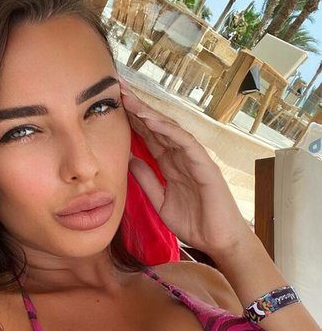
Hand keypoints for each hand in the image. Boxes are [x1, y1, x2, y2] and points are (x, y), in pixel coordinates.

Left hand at [120, 82, 250, 257]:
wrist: (218, 241)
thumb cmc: (195, 223)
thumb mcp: (160, 201)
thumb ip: (147, 180)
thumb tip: (130, 160)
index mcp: (171, 165)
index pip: (149, 138)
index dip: (132, 122)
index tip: (113, 107)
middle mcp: (182, 157)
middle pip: (157, 128)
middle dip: (138, 109)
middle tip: (118, 89)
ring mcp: (195, 159)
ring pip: (170, 130)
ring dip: (150, 114)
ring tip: (130, 100)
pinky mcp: (206, 166)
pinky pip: (186, 143)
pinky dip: (169, 131)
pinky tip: (152, 120)